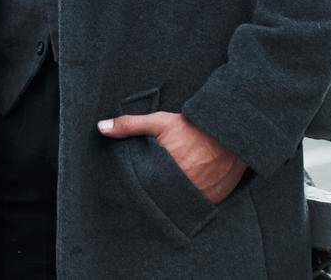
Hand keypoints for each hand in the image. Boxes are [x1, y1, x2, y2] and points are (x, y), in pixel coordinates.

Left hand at [96, 110, 247, 204]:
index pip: (144, 192)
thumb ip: (129, 126)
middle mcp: (184, 190)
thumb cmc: (192, 126)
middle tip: (148, 196)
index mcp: (166, 174)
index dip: (138, 193)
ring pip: (179, 207)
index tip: (129, 194)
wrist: (230, 131)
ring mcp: (201, 197)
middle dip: (154, 200)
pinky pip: (198, 208)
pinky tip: (184, 197)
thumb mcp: (159, 122)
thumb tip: (100, 128)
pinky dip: (191, 204)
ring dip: (172, 203)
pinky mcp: (215, 200)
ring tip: (165, 198)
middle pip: (161, 202)